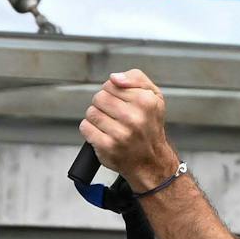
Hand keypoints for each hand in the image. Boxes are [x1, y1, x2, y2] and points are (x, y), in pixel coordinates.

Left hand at [79, 69, 183, 191]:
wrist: (151, 160)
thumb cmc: (150, 126)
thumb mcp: (154, 96)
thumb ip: (136, 78)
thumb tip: (114, 77)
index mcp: (145, 101)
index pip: (111, 84)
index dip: (112, 91)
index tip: (121, 102)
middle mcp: (133, 118)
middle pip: (99, 97)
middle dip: (102, 104)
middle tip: (113, 114)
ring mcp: (120, 134)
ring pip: (91, 112)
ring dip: (96, 117)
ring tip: (108, 124)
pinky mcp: (107, 146)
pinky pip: (85, 127)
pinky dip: (89, 129)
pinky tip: (101, 133)